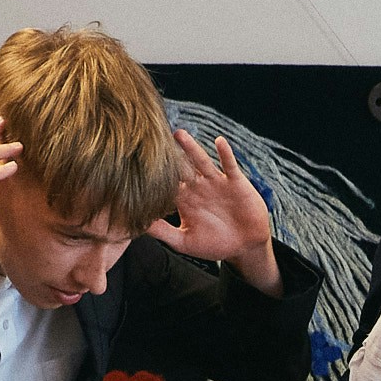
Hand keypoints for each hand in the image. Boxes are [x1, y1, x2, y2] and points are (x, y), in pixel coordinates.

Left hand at [147, 125, 277, 288]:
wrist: (245, 246)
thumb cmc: (215, 245)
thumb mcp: (184, 242)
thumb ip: (163, 233)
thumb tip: (138, 225)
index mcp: (184, 199)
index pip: (165, 183)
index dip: (152, 174)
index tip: (135, 162)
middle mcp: (197, 186)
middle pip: (180, 167)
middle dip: (168, 155)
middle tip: (152, 140)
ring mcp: (215, 182)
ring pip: (201, 161)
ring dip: (191, 147)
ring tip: (178, 134)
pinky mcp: (234, 181)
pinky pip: (229, 165)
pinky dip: (225, 153)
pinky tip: (219, 141)